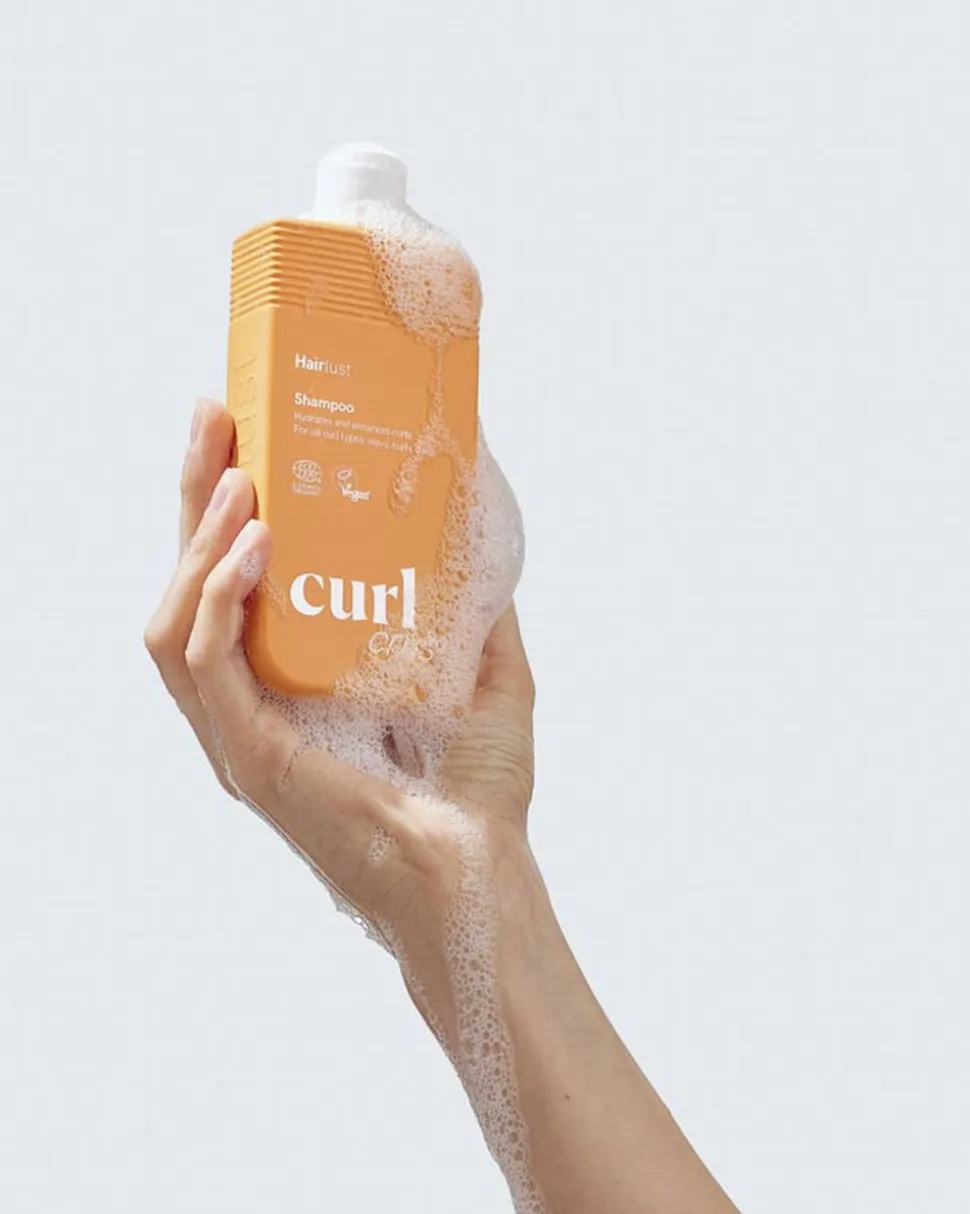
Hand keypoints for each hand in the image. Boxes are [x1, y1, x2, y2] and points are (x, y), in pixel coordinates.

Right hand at [144, 399, 535, 952]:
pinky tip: (256, 544)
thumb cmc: (477, 794)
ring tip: (238, 474)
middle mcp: (250, 708)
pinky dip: (218, 597)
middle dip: (195, 495)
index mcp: (288, 688)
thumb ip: (474, 607)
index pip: (233, 587)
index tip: (242, 432)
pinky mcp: (247, 755)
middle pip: (191, 586)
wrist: (480, 874)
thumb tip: (481, 530)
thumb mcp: (487, 674)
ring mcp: (240, 735)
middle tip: (214, 416)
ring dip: (199, 539)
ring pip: (176, 621)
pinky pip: (203, 663)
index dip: (227, 512)